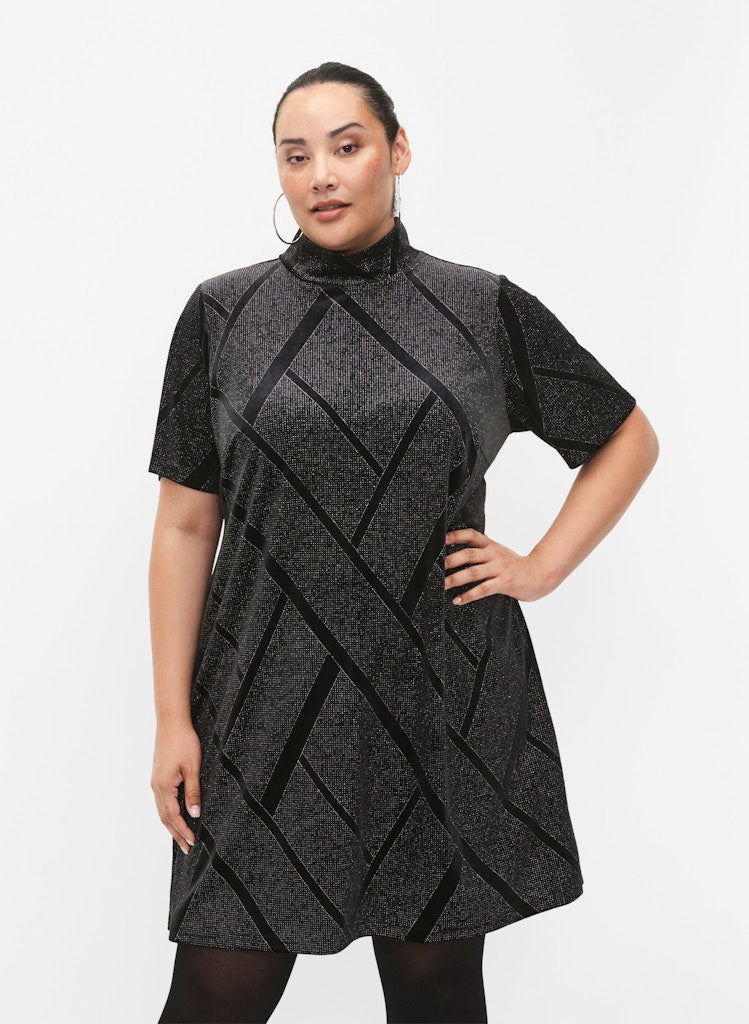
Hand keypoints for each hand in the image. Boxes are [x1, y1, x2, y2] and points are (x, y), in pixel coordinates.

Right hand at [151, 719, 201, 854]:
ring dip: (171, 825)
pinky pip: (162, 801)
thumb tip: (194, 814)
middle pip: (165, 818)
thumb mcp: (193, 768)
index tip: (192, 843)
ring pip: (162, 810)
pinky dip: (168, 813)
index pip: (173, 817)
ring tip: (181, 837)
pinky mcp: (158, 776)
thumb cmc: (183, 742)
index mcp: (164, 787)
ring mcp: (155, 782)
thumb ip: (193, 792)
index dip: (183, 831)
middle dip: (176, 834)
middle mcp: (156, 787)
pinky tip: (175, 815)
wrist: (171, 723)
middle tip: (187, 848)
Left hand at [444, 528, 553, 603]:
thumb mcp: (499, 552)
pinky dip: (468, 595)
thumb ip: (483, 550)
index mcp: (491, 545)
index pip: (471, 535)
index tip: (441, 539)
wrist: (540, 574)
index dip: (455, 535)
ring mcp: (499, 568)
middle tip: (435, 567)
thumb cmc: (515, 566)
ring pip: (473, 572)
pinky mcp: (504, 583)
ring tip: (442, 585)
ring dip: (455, 579)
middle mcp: (494, 554)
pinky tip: (458, 600)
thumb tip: (458, 551)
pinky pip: (483, 589)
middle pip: (468, 554)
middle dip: (450, 560)